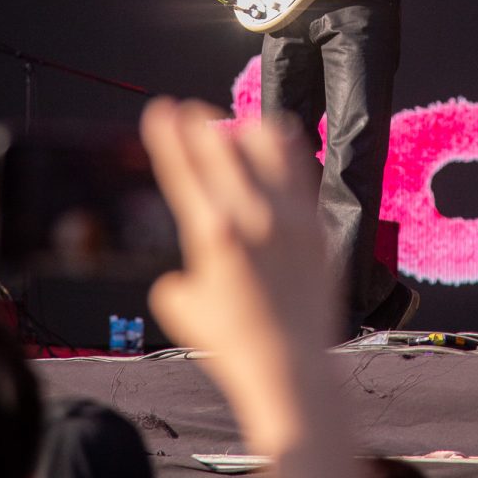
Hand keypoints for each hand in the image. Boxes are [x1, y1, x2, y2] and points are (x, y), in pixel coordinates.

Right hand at [140, 99, 334, 451]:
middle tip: (192, 113)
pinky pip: (300, 167)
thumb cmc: (236, 345)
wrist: (291, 367)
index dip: (167, 134)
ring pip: (266, 146)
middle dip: (201, 123)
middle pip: (222, 145)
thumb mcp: (183, 309)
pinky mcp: (316, 224)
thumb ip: (177, 278)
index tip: (161, 109)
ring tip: (234, 128)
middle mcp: (251, 216)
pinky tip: (276, 141)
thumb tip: (185, 273)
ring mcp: (289, 217)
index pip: (183, 167)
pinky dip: (283, 148)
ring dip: (243, 131)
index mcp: (211, 234)